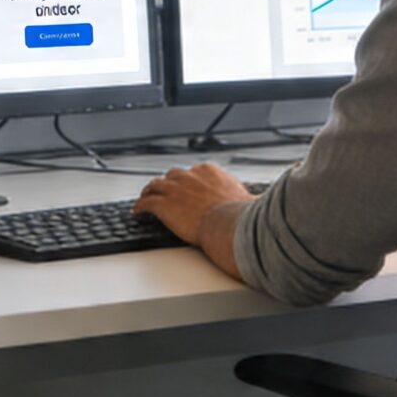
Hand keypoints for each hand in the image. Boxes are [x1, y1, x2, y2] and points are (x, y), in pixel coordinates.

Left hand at [135, 162, 254, 246]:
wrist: (228, 224)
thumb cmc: (240, 215)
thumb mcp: (247, 199)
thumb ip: (247, 197)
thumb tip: (260, 200)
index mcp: (208, 172)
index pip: (194, 172)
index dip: (188, 180)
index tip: (187, 186)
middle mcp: (189, 177)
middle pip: (173, 175)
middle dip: (168, 183)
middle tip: (165, 190)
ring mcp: (174, 190)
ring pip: (155, 185)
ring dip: (150, 191)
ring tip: (146, 196)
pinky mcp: (163, 205)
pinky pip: (146, 202)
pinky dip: (140, 206)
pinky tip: (137, 211)